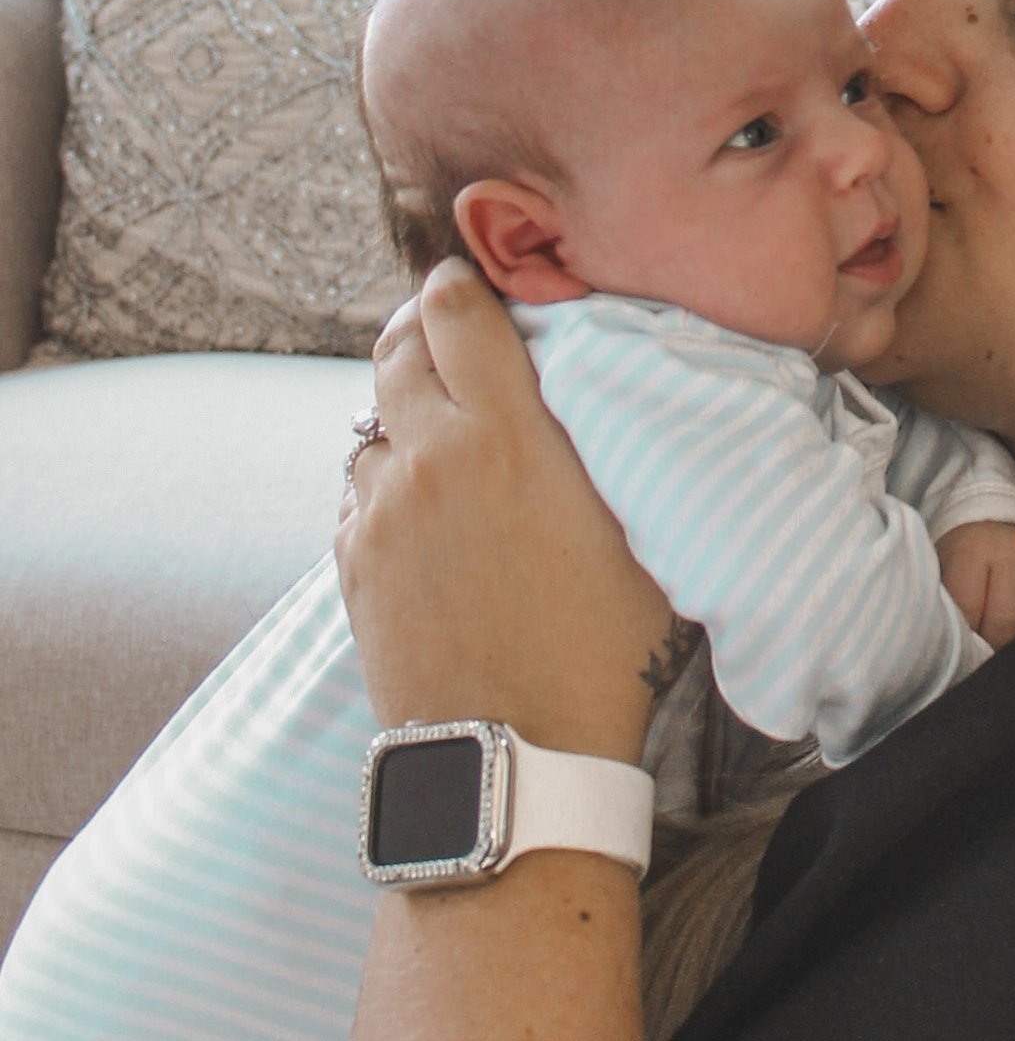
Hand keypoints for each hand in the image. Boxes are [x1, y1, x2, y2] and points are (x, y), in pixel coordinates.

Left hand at [340, 264, 675, 762]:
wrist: (518, 757)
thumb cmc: (601, 649)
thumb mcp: (636, 530)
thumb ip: (604, 445)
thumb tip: (601, 387)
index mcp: (509, 435)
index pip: (458, 312)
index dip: (460, 285)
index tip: (471, 283)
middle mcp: (432, 458)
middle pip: (397, 347)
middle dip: (420, 328)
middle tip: (448, 331)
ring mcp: (381, 511)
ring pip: (372, 419)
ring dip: (402, 409)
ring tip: (442, 429)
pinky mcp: (352, 562)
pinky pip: (357, 488)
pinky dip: (384, 476)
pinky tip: (422, 502)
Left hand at [937, 518, 1014, 646]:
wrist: (999, 529)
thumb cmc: (964, 564)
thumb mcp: (943, 575)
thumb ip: (946, 608)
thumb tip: (953, 652)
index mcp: (973, 550)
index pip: (968, 611)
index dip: (964, 641)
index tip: (960, 650)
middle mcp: (1013, 552)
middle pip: (1005, 623)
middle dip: (992, 649)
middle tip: (984, 657)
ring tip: (1007, 652)